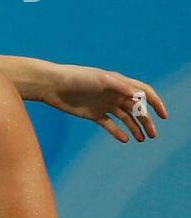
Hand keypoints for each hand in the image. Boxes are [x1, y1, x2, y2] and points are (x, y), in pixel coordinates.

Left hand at [41, 65, 167, 142]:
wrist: (53, 85)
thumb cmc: (77, 77)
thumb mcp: (100, 78)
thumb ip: (119, 86)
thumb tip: (136, 95)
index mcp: (120, 83)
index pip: (144, 92)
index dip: (156, 103)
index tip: (163, 116)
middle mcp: (115, 94)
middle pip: (136, 109)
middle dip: (146, 121)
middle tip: (153, 135)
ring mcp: (104, 105)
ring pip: (125, 118)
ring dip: (135, 128)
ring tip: (142, 139)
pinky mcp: (93, 114)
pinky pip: (109, 125)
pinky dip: (118, 132)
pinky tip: (125, 139)